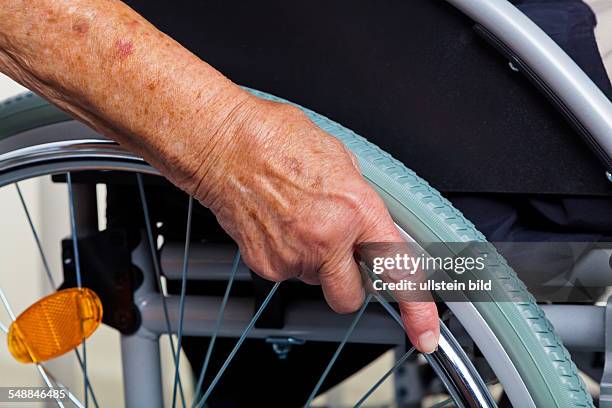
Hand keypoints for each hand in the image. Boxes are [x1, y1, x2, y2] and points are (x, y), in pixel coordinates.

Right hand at [192, 94, 439, 352]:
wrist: (225, 145)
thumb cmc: (276, 141)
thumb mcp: (341, 161)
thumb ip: (361, 203)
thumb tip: (368, 224)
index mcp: (355, 209)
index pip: (397, 269)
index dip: (417, 309)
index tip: (425, 334)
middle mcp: (327, 239)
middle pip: (350, 297)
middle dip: (350, 283)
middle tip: (340, 255)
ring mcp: (293, 257)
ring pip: (316, 282)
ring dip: (314, 262)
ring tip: (299, 221)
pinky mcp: (265, 266)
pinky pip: (288, 273)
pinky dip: (287, 256)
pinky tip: (279, 225)